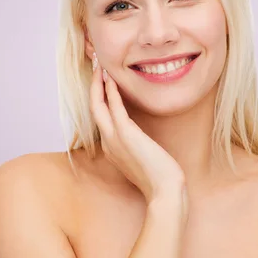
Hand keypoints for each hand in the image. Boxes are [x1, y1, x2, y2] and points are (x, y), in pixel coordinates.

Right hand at [89, 53, 185, 204]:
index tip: (102, 81)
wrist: (165, 191)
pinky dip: (111, 92)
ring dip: (98, 84)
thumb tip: (142, 138)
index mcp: (112, 148)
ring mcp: (115, 139)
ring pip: (98, 106)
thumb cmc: (159, 177)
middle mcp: (108, 142)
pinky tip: (111, 78)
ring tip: (98, 66)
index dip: (99, 97)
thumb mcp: (144, 158)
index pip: (101, 118)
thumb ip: (138, 146)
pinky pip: (115, 108)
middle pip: (94, 108)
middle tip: (94, 66)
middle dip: (93, 86)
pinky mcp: (126, 135)